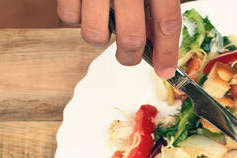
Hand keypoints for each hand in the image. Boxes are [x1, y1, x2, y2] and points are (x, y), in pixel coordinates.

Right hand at [59, 0, 180, 75]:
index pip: (167, 23)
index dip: (167, 53)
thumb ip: (154, 8)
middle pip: (131, 39)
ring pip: (95, 35)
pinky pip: (68, 18)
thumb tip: (156, 43)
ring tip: (104, 23)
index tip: (165, 71)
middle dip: (131, 56)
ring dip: (101, 38)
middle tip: (130, 53)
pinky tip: (86, 9)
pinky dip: (76, 19)